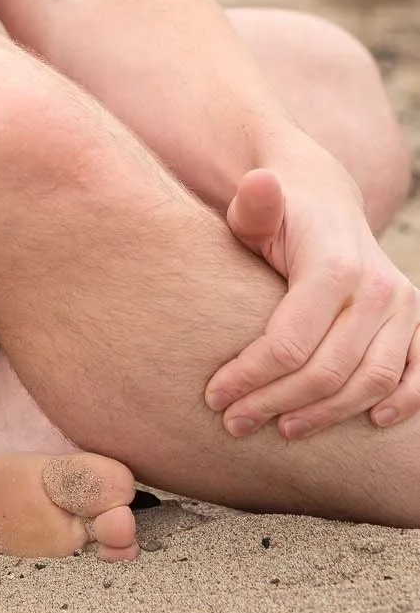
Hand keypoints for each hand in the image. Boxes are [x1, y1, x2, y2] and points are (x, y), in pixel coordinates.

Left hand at [204, 160, 419, 439]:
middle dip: (275, 404)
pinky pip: (419, 375)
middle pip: (326, 371)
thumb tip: (260, 183)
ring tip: (283, 429)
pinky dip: (401, 404)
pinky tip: (367, 422)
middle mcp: (376, 287)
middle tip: (234, 423)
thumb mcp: (255, 208)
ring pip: (371, 382)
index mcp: (332, 264)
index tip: (214, 397)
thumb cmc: (277, 217)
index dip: (249, 378)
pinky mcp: (418, 320)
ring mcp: (402, 306)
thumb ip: (253, 205)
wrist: (325, 203)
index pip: (288, 343)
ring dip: (328, 416)